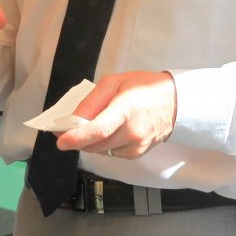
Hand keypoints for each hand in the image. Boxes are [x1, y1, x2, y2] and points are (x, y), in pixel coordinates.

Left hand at [56, 71, 177, 159]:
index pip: (99, 129)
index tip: (61, 139)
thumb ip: (92, 101)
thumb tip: (74, 118)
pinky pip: (110, 153)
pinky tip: (106, 132)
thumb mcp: (115, 82)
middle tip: (64, 128)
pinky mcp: (136, 154)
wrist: (175, 103)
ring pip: (100, 151)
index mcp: (126, 109)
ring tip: (87, 126)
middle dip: (75, 138)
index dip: (77, 137)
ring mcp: (136, 146)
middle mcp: (132, 132)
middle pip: (95, 144)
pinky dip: (102, 145)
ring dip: (88, 142)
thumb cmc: (145, 88)